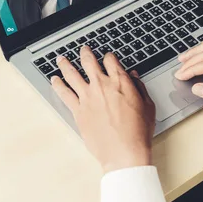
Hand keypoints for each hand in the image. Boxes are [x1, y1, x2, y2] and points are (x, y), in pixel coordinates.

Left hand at [51, 46, 155, 172]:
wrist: (124, 151)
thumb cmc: (138, 132)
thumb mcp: (148, 106)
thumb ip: (139, 88)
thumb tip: (134, 78)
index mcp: (120, 82)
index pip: (111, 60)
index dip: (109, 56)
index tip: (108, 57)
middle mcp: (101, 86)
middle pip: (89, 61)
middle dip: (85, 53)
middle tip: (83, 49)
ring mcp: (87, 97)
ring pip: (72, 74)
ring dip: (66, 64)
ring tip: (61, 59)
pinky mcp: (78, 111)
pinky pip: (64, 93)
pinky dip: (58, 85)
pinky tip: (54, 80)